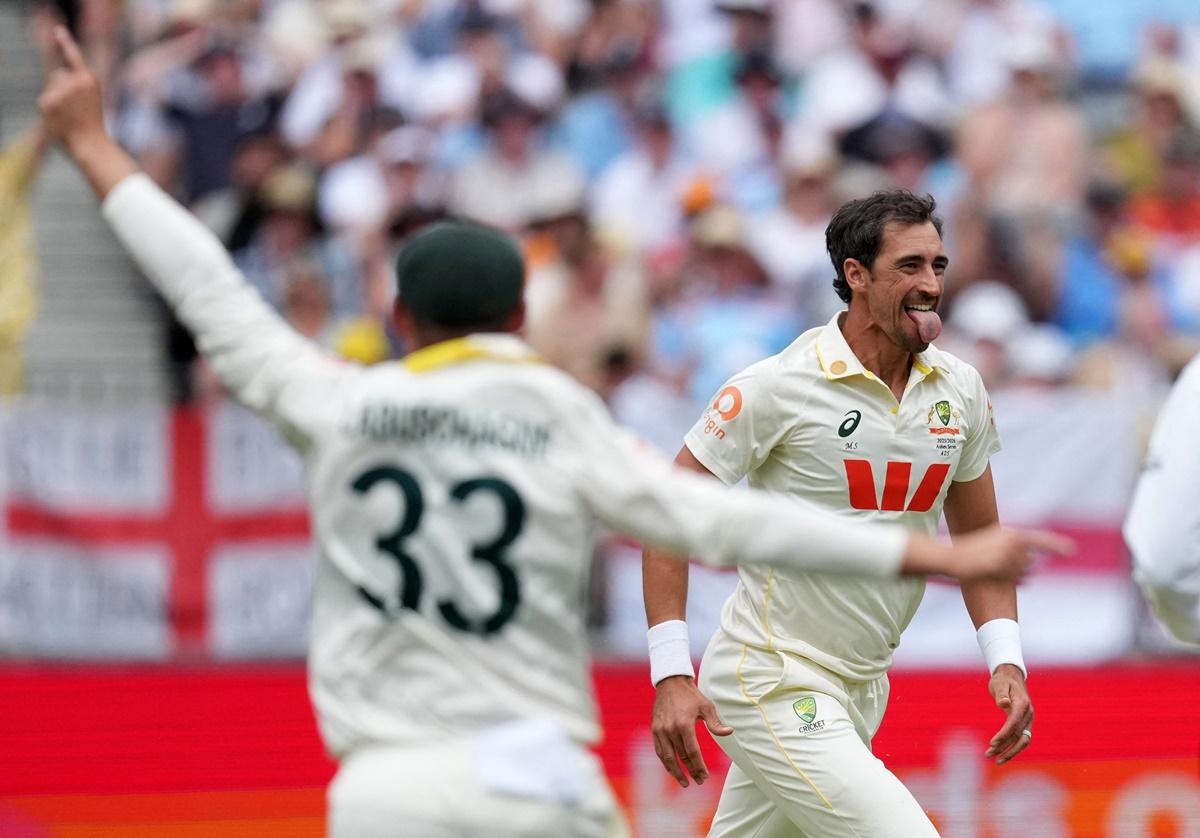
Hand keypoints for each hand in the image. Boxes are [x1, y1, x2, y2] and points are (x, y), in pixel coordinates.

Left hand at [37, 26, 106, 153]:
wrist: (91, 145)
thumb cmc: (93, 124)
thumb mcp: (91, 98)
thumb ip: (76, 84)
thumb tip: (56, 77)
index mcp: (90, 79)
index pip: (74, 56)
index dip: (65, 42)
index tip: (59, 31)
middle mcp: (75, 81)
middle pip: (58, 75)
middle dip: (61, 87)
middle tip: (75, 109)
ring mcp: (60, 91)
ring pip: (51, 86)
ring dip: (56, 97)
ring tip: (69, 115)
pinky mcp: (47, 101)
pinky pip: (45, 98)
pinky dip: (50, 109)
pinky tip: (61, 119)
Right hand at [651, 675, 731, 787]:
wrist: (670, 683)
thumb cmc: (691, 695)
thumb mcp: (706, 706)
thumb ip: (716, 723)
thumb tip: (729, 732)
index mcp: (684, 724)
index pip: (692, 752)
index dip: (699, 766)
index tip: (704, 776)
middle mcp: (670, 729)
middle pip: (681, 757)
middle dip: (690, 771)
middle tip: (699, 781)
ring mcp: (660, 730)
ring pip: (667, 757)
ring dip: (675, 772)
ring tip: (684, 782)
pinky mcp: (655, 729)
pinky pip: (659, 750)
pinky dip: (665, 762)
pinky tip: (672, 769)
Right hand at [909, 525, 1073, 582]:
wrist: (950, 558)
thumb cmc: (968, 553)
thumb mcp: (990, 545)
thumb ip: (1010, 551)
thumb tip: (1030, 567)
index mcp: (1007, 532)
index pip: (1037, 539)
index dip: (1055, 545)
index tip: (1071, 551)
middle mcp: (1009, 541)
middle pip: (1028, 560)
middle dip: (1021, 567)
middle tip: (998, 567)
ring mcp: (1005, 553)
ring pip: (1022, 570)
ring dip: (1014, 574)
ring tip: (992, 569)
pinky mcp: (1000, 565)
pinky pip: (1014, 578)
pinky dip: (1009, 579)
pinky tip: (995, 574)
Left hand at [985, 664, 1032, 764]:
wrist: (1011, 676)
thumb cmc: (1003, 680)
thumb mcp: (999, 683)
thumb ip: (1001, 693)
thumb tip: (1003, 703)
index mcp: (1023, 705)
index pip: (1014, 723)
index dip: (1004, 734)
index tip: (992, 743)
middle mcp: (1028, 714)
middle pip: (1020, 737)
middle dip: (1006, 748)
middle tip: (989, 755)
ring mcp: (1027, 720)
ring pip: (1021, 741)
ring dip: (1008, 751)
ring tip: (991, 757)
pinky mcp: (1024, 723)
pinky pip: (1019, 738)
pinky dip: (1011, 746)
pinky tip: (999, 752)